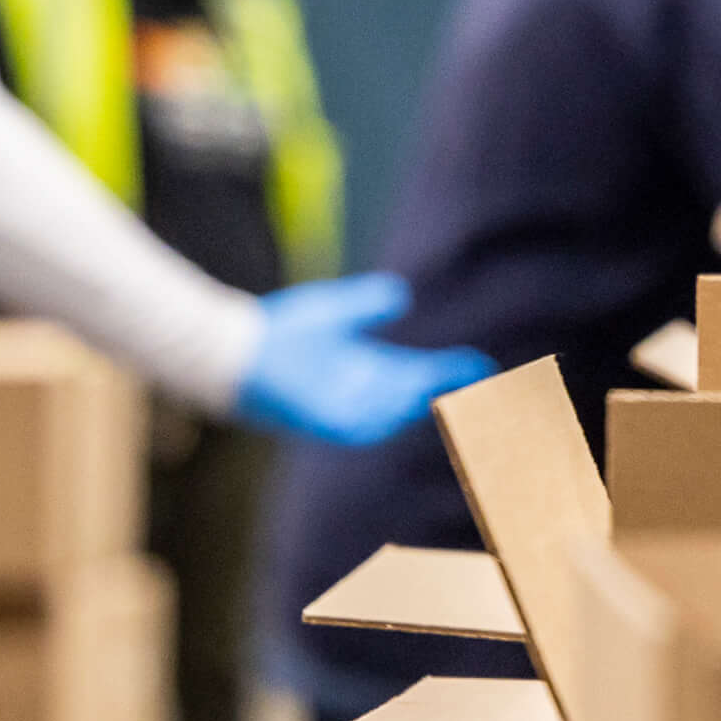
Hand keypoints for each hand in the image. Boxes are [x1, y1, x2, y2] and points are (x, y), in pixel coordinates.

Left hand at [237, 273, 495, 446]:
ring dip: (426, 402)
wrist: (233, 351)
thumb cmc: (279, 333)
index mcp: (372, 372)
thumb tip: (402, 295)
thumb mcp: (335, 311)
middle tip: (488, 386)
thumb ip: (367, 305)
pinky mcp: (322, 420)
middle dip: (453, 392)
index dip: (455, 371)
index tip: (486, 366)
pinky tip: (411, 402)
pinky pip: (363, 425)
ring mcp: (345, 410)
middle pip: (421, 396)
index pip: (425, 374)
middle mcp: (364, 395)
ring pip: (398, 412)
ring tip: (458, 391)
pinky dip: (387, 417)